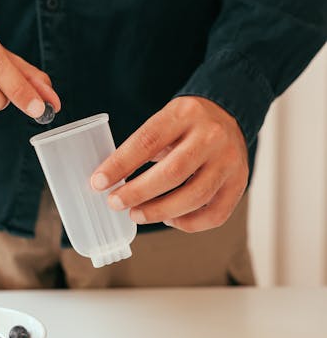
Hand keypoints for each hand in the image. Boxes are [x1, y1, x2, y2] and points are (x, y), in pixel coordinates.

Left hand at [90, 96, 248, 232]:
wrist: (228, 116)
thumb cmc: (187, 124)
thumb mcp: (165, 120)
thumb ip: (141, 146)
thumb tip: (107, 180)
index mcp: (185, 114)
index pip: (148, 141)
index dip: (120, 164)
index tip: (98, 182)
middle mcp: (211, 136)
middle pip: (172, 172)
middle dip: (138, 193)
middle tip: (115, 203)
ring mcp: (229, 161)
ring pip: (194, 197)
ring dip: (160, 212)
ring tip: (136, 214)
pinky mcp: (239, 182)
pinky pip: (214, 214)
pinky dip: (188, 223)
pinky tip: (169, 219)